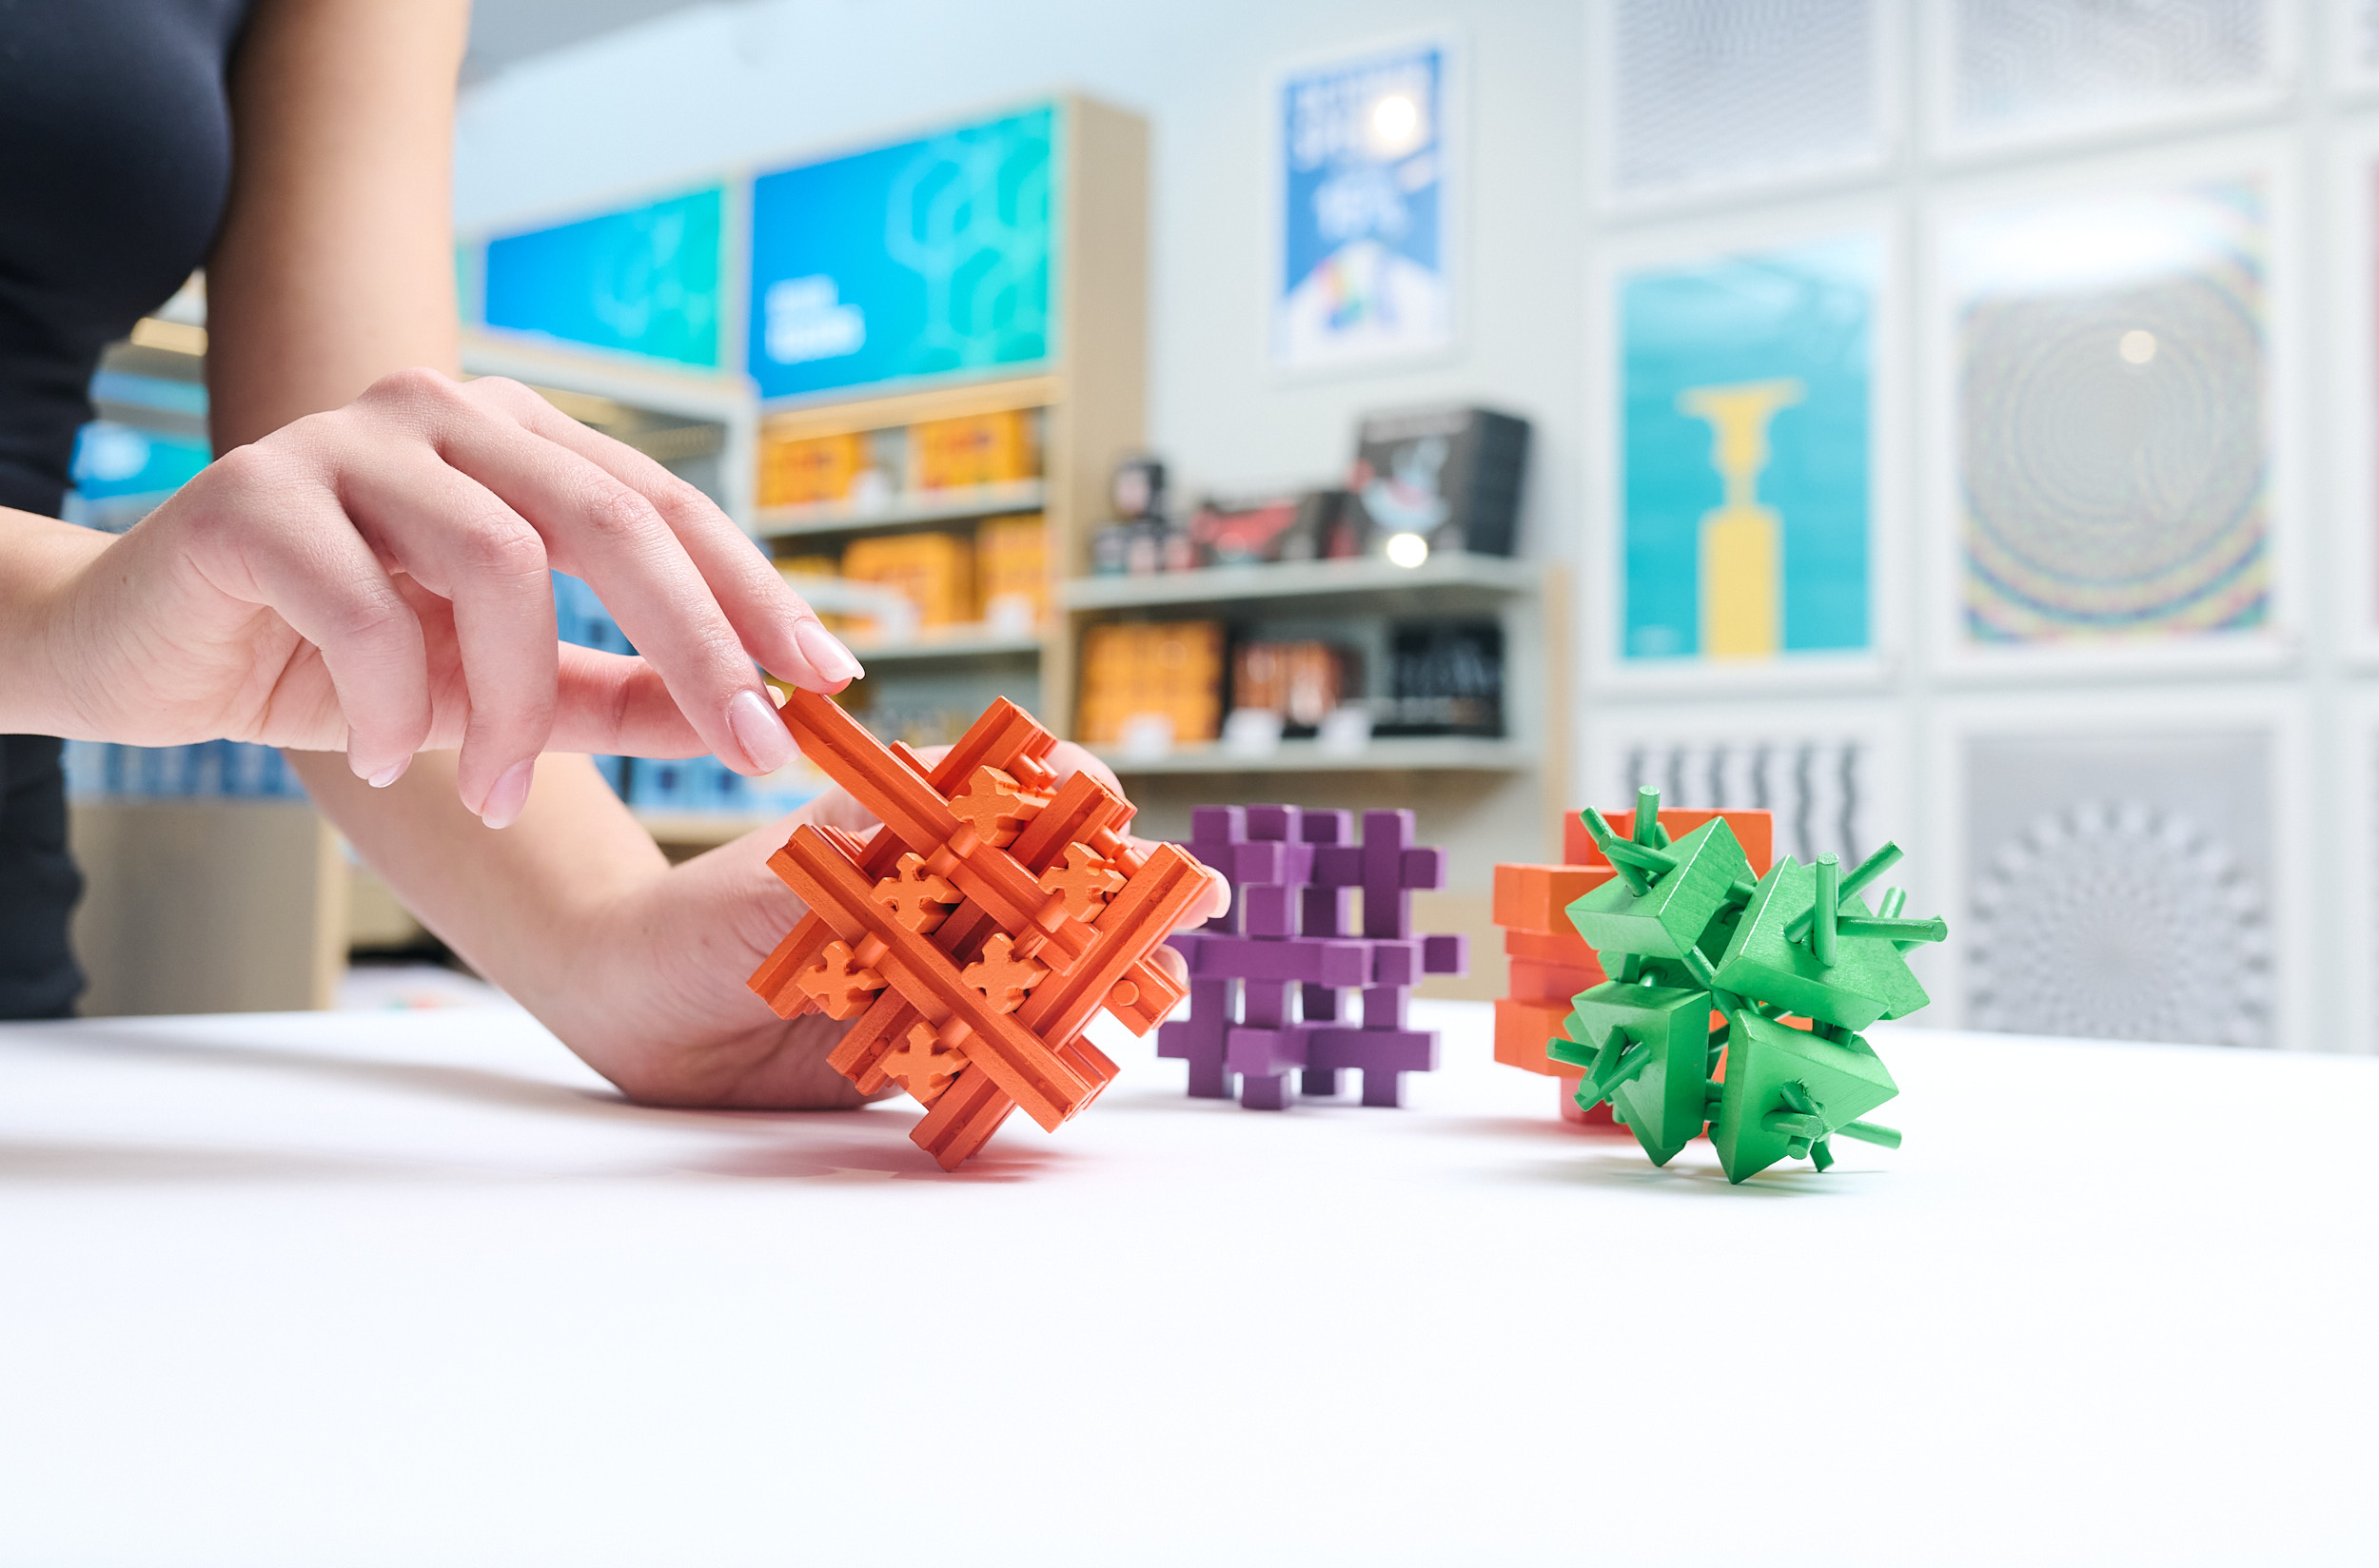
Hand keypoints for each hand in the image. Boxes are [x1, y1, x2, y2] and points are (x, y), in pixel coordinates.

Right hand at [36, 369, 863, 826]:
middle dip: (698, 643)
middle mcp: (447, 415)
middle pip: (612, 516)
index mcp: (520, 444)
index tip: (831, 685)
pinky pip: (365, 602)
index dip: (756, 596)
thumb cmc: (340, 660)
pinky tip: (388, 756)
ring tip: (493, 795)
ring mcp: (346, 440)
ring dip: (513, 705)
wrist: (152, 654)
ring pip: (498, 561)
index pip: (671, 509)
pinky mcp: (252, 494)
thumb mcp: (506, 687)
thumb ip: (621, 693)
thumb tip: (756, 722)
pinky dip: (397, 702)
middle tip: (748, 749)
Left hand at [545, 743, 1230, 1108]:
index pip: (1015, 796)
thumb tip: (940, 825)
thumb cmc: (694, 923)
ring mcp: (935, 969)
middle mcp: (935, 894)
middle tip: (1189, 908)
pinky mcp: (922, 1045)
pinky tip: (1086, 1061)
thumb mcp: (776, 881)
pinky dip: (1042, 1055)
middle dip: (1125, 896)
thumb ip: (859, 862)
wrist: (634, 1016)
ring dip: (1103, 976)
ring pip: (1039, 969)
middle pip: (1053, 887)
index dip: (1080, 802)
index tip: (1125, 817)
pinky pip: (995, 1050)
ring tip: (1160, 989)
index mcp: (909, 828)